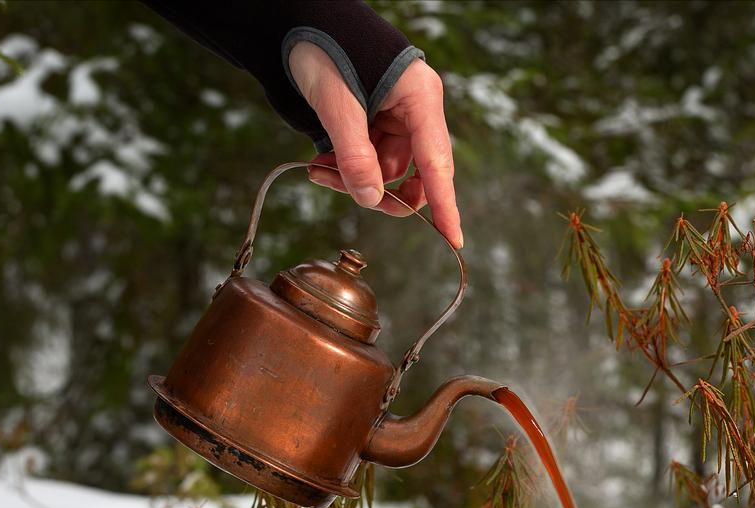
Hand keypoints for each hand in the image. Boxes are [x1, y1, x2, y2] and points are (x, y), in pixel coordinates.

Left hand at [288, 42, 462, 248]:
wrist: (300, 22)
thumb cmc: (324, 46)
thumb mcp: (335, 101)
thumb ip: (353, 153)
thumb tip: (370, 198)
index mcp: (420, 98)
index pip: (437, 163)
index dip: (445, 205)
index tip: (454, 239)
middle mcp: (415, 111)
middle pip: (411, 174)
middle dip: (375, 188)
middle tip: (335, 185)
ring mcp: (396, 119)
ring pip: (384, 171)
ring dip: (352, 178)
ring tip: (318, 171)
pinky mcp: (377, 122)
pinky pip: (369, 160)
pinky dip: (345, 167)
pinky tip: (321, 163)